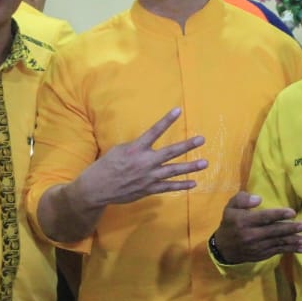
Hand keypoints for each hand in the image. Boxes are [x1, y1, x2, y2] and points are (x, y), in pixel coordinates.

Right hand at [76, 107, 206, 207]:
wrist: (97, 188)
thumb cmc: (105, 166)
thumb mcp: (118, 150)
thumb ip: (135, 147)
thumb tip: (146, 145)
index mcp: (136, 149)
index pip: (154, 131)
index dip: (166, 120)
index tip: (178, 110)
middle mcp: (145, 162)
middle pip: (170, 152)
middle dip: (187, 146)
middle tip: (201, 139)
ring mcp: (148, 177)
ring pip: (173, 171)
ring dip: (190, 167)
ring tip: (204, 163)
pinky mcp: (149, 189)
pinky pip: (168, 187)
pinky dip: (181, 185)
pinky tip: (193, 183)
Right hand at [212, 191, 301, 263]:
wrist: (223, 248)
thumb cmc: (230, 223)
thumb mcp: (230, 207)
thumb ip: (242, 199)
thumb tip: (258, 199)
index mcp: (243, 221)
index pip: (263, 218)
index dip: (278, 215)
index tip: (292, 213)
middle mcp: (251, 235)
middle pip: (273, 231)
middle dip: (290, 228)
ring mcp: (257, 247)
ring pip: (278, 243)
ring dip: (294, 241)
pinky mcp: (262, 255)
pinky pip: (278, 251)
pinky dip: (291, 250)